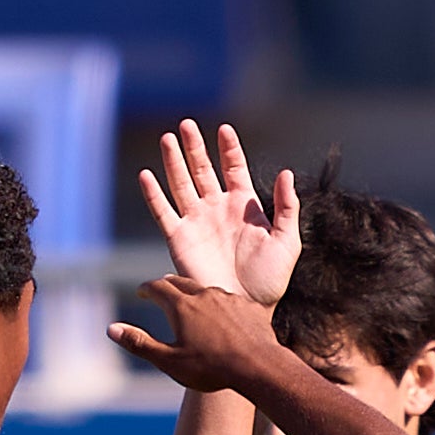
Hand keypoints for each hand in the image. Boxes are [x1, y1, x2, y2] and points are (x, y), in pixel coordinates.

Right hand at [109, 275, 291, 391]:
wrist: (259, 366)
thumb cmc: (212, 368)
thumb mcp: (170, 361)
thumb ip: (140, 343)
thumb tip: (111, 328)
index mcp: (181, 306)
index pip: (157, 287)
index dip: (146, 289)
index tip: (142, 291)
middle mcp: (204, 295)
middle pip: (180, 282)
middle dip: (168, 285)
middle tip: (162, 289)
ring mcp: (228, 298)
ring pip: (206, 290)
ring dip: (195, 294)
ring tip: (193, 302)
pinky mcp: (247, 306)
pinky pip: (229, 300)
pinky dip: (220, 305)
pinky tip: (223, 316)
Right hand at [137, 121, 300, 305]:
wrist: (247, 309)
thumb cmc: (270, 281)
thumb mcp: (287, 242)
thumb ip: (287, 207)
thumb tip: (286, 173)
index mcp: (243, 205)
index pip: (233, 168)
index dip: (228, 148)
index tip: (224, 129)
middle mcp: (217, 209)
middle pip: (202, 169)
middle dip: (194, 147)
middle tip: (186, 124)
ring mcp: (197, 222)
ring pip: (181, 184)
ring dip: (173, 161)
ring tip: (167, 138)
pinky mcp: (179, 240)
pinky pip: (163, 212)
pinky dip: (153, 194)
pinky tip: (146, 175)